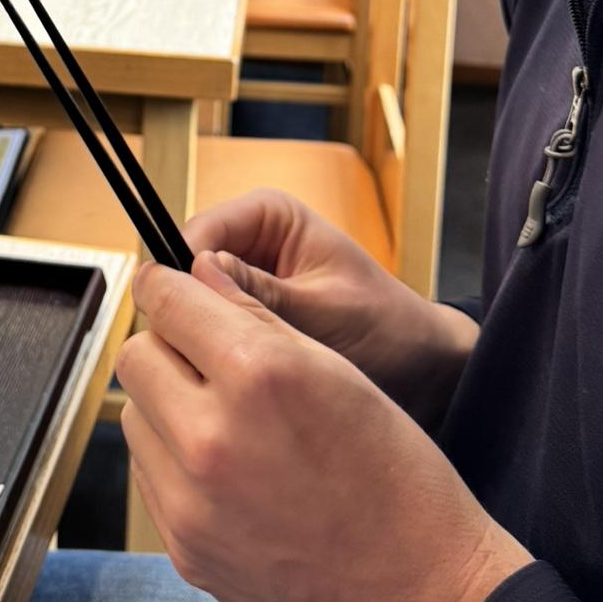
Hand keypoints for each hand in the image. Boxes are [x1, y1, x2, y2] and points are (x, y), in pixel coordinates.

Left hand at [118, 254, 529, 601]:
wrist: (421, 593)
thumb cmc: (396, 478)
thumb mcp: (337, 368)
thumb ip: (257, 315)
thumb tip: (200, 274)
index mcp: (256, 376)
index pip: (166, 302)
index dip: (166, 284)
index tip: (168, 284)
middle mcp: (211, 438)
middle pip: (136, 357)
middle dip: (165, 346)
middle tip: (205, 354)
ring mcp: (191, 503)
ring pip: (135, 416)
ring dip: (166, 404)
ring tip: (224, 416)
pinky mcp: (185, 550)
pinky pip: (150, 477)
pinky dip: (174, 460)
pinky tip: (229, 466)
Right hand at [184, 189, 477, 428]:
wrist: (420, 370)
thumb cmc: (387, 330)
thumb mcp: (324, 312)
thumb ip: (263, 295)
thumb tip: (197, 273)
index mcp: (267, 215)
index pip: (196, 235)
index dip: (182, 281)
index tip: (182, 328)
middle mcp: (247, 239)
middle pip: (184, 272)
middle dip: (191, 316)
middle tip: (203, 364)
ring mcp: (240, 279)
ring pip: (191, 307)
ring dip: (204, 341)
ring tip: (222, 379)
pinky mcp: (242, 315)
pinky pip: (208, 332)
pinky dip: (215, 358)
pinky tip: (228, 386)